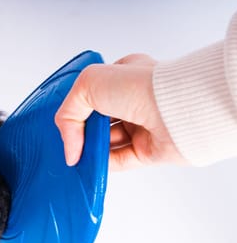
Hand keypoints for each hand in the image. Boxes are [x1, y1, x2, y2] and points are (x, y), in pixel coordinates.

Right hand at [54, 54, 184, 169]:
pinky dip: (103, 164)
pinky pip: (119, 160)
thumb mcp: (88, 84)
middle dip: (81, 133)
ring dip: (90, 151)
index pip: (90, 96)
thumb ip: (68, 113)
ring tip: (78, 156)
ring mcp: (142, 126)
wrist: (177, 109)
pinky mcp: (149, 150)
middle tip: (71, 143)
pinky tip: (90, 165)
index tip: (65, 125)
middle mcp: (133, 100)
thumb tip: (70, 145)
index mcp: (122, 77)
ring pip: (107, 143)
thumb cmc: (141, 86)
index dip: (75, 112)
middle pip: (97, 122)